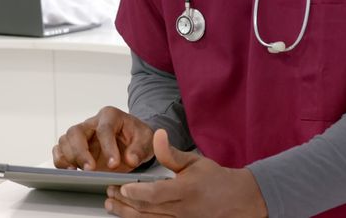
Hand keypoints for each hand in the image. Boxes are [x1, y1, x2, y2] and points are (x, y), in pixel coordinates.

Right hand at [53, 106, 153, 171]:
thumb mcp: (146, 140)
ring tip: (79, 172)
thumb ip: (140, 149)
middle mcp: (92, 123)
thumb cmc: (137, 137)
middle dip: (81, 152)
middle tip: (90, 169)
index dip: (108, 147)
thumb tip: (130, 159)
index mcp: (110, 116)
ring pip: (65, 140)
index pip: (104, 129)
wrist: (132, 141)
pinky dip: (61, 160)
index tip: (113, 164)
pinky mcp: (74, 146)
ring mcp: (81, 134)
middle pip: (77, 131)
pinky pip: (60, 150)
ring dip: (70, 157)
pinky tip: (70, 170)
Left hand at [105, 129, 267, 217]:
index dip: (137, 192)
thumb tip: (157, 135)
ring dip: (126, 214)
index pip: (157, 194)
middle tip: (109, 193)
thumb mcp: (194, 161)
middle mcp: (183, 209)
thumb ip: (171, 153)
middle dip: (124, 202)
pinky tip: (127, 214)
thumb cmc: (214, 179)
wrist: (236, 200)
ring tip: (112, 205)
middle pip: (147, 209)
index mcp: (187, 190)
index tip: (122, 187)